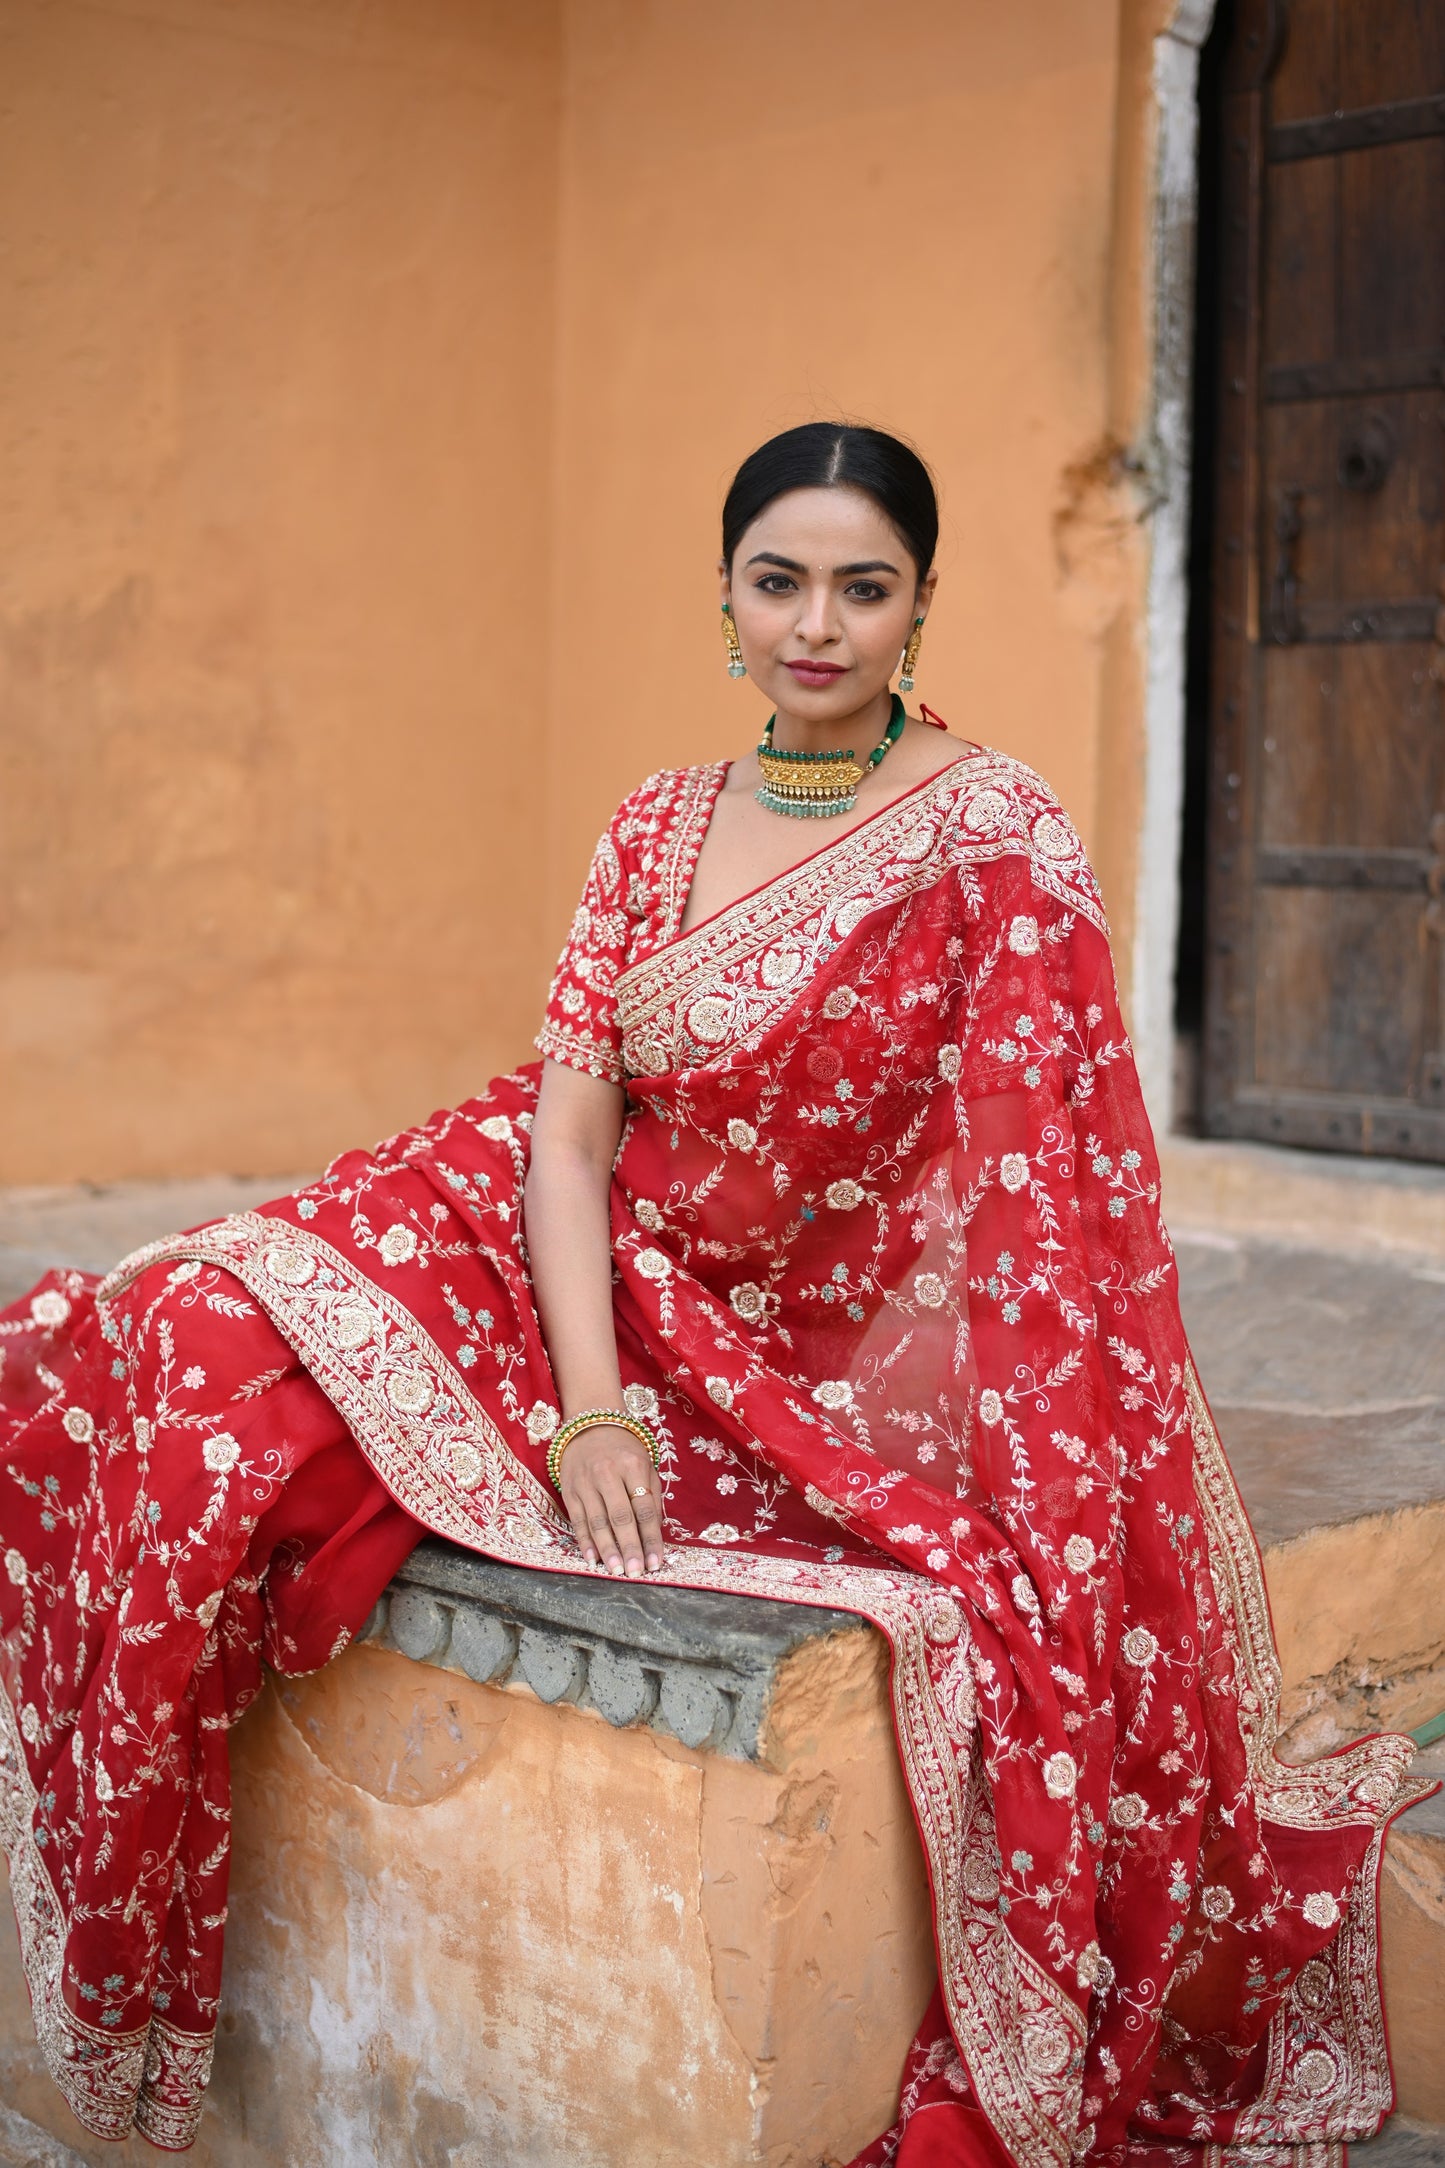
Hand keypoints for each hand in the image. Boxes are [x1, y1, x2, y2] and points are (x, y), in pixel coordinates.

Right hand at [559, 1425, 663, 1577]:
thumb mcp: (645, 1465)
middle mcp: (607, 1474)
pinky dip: (585, 1542)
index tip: (655, 1562)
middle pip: (620, 1517)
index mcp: (632, 1465)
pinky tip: (593, 1559)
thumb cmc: (624, 1450)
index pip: (643, 1508)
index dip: (650, 1538)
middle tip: (636, 1573)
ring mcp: (585, 1483)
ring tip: (616, 1571)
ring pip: (597, 1522)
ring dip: (607, 1550)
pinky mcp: (569, 1491)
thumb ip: (650, 1497)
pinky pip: (578, 1520)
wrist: (591, 1425)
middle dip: (629, 1548)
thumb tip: (654, 1534)